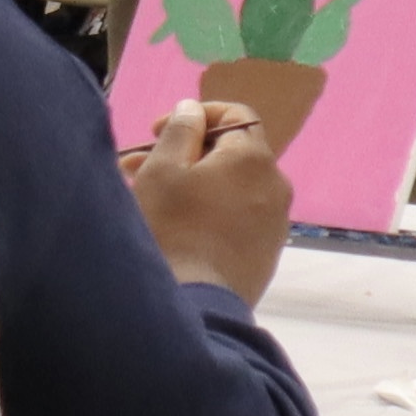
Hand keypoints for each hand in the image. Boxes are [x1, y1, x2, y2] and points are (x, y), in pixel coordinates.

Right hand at [120, 98, 290, 302]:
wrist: (195, 306)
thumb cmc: (172, 229)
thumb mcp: (163, 170)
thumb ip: (180, 130)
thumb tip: (192, 109)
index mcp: (253, 157)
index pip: (235, 114)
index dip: (194, 115)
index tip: (157, 131)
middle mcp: (275, 185)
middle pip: (231, 153)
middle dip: (186, 153)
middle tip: (140, 167)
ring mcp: (275, 222)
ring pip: (233, 188)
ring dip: (196, 184)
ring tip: (153, 200)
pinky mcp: (267, 253)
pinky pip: (239, 217)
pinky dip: (211, 212)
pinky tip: (179, 228)